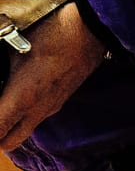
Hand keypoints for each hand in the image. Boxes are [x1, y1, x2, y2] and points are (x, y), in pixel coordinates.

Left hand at [0, 2, 105, 150]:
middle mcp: (39, 109)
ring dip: (6, 125)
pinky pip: (33, 117)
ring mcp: (51, 106)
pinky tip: (12, 94)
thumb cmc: (52, 30)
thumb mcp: (9, 40)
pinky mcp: (58, 100)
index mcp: (24, 96)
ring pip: (22, 130)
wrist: (90, 30)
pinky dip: (19, 115)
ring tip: (0, 107)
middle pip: (9, 141)